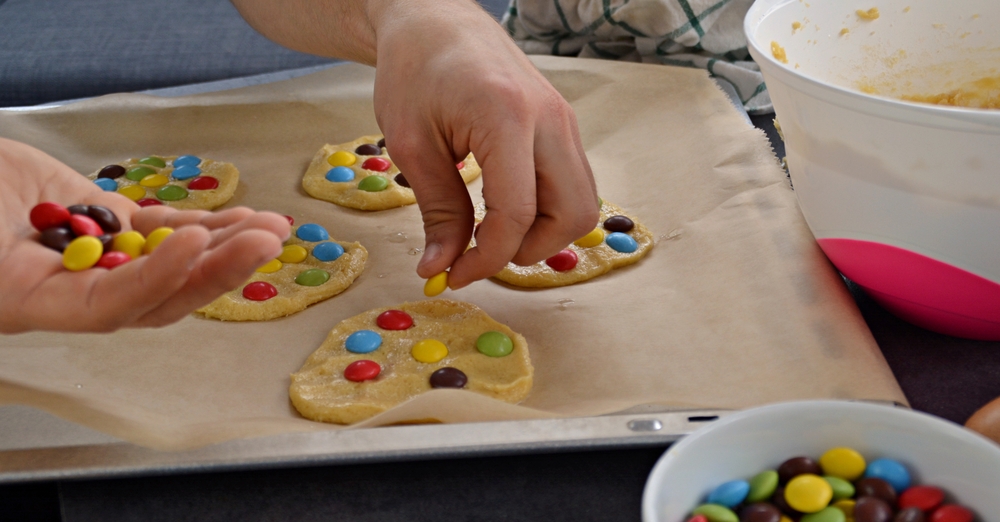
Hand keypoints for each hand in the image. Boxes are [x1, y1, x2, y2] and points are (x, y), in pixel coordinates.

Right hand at [0, 138, 289, 332]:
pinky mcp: (106, 222)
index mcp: (34, 302)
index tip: (190, 243)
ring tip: (271, 227)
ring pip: (171, 261)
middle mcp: (74, 287)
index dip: (155, 279)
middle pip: (158, 292)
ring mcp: (96, 254)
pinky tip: (243, 218)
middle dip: (214, 269)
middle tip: (262, 243)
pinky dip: (204, 224)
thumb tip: (65, 264)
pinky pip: (162, 229)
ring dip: (224, 245)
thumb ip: (6, 267)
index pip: (109, 306)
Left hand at [371, 0, 598, 288]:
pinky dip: (545, 209)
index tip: (454, 274)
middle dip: (529, 249)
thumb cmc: (414, 71)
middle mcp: (550, 120)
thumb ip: (436, 211)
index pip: (517, 213)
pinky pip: (571, 183)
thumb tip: (440, 268)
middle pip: (573, 215)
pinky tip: (502, 207)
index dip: (487, 257)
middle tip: (482, 253)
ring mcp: (564, 121)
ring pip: (581, 203)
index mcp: (508, 118)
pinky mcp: (563, 125)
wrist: (435, 21)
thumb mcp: (412, 145)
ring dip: (542, 232)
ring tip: (491, 231)